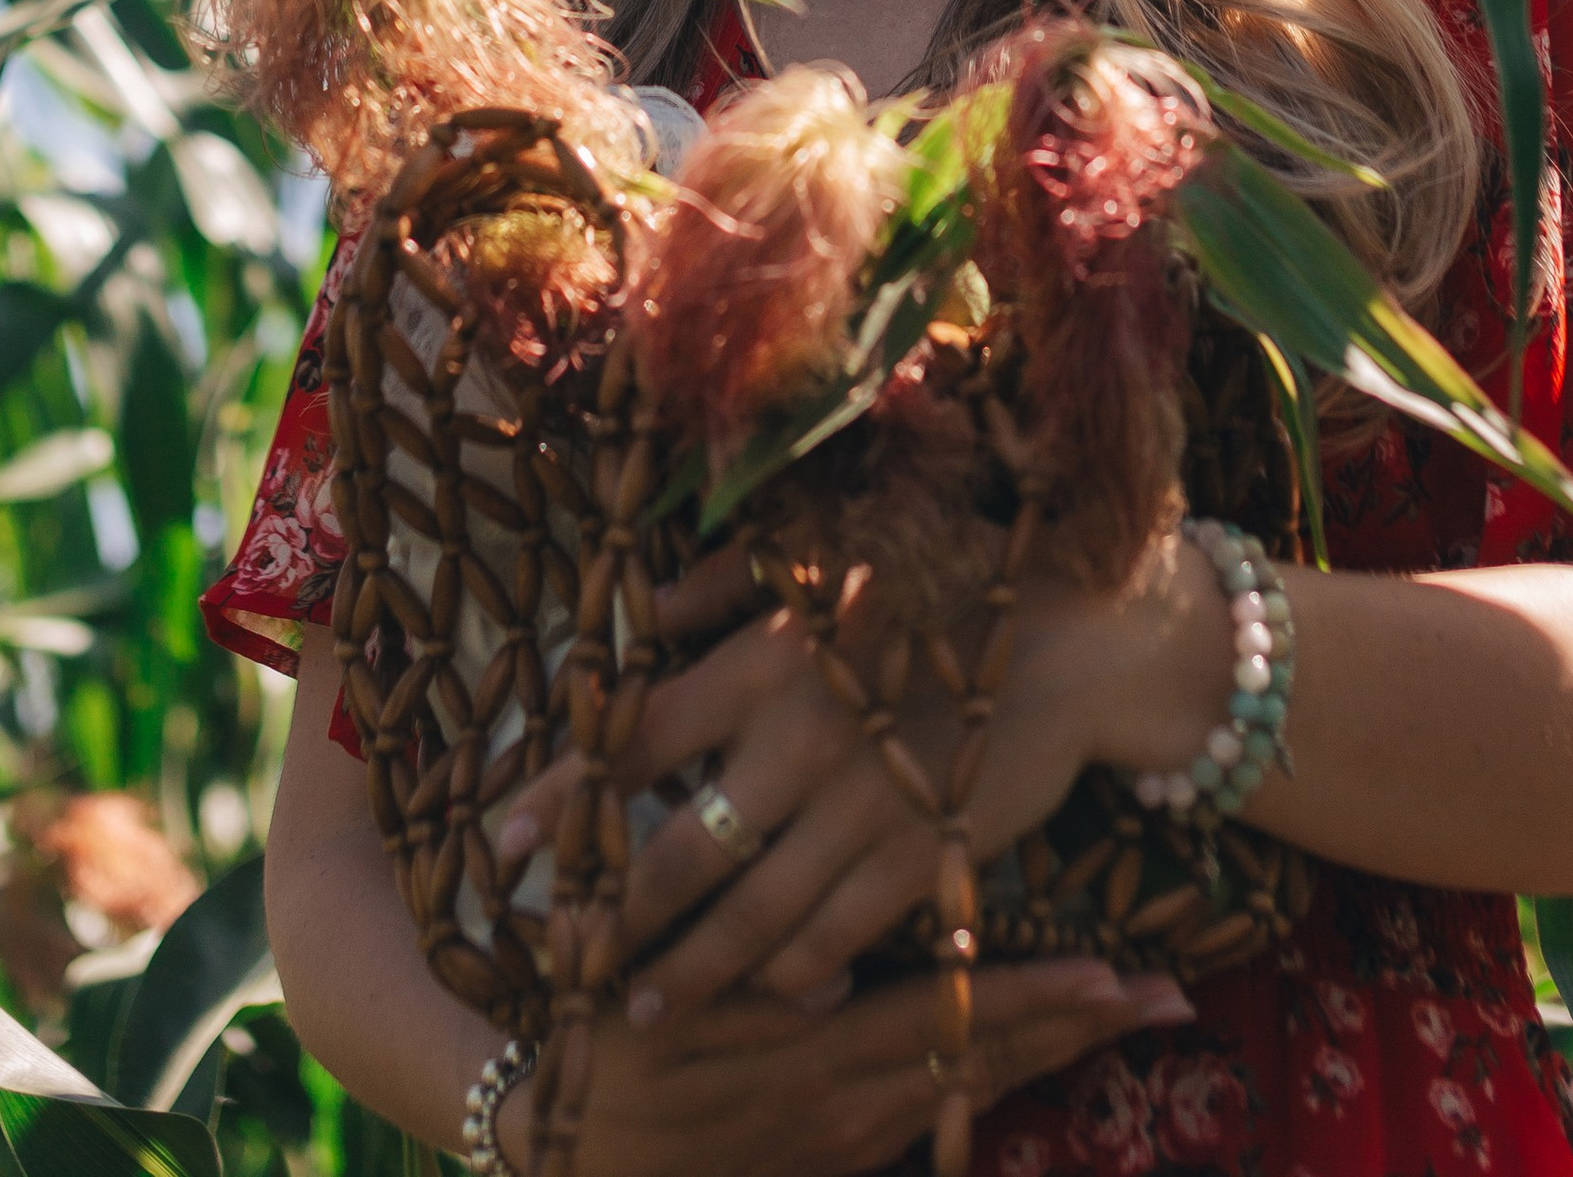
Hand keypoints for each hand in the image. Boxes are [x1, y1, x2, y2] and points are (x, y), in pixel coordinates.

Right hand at [495, 955, 1194, 1176]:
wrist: (558, 1161)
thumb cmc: (600, 1059)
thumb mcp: (662, 1014)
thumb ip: (752, 986)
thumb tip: (833, 967)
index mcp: (816, 1059)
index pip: (951, 1020)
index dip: (1035, 998)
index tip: (1114, 974)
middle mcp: (849, 1106)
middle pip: (985, 1057)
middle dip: (1078, 1024)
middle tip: (1166, 993)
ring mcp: (844, 1139)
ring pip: (969, 1086)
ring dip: (1048, 1046)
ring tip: (1125, 1010)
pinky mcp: (827, 1155)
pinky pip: (928, 1113)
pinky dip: (988, 1076)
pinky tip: (1024, 1057)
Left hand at [501, 537, 1229, 1019]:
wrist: (1071, 638)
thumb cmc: (935, 583)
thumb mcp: (820, 565)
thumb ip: (723, 589)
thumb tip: (638, 606)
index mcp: (763, 664)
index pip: (636, 742)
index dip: (563, 797)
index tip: (501, 847)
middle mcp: (800, 743)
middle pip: (678, 854)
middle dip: (608, 918)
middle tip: (554, 963)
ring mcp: (862, 811)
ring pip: (752, 918)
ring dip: (687, 971)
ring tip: (633, 1008)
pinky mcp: (920, 860)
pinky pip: (839, 938)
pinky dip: (794, 976)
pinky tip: (762, 997)